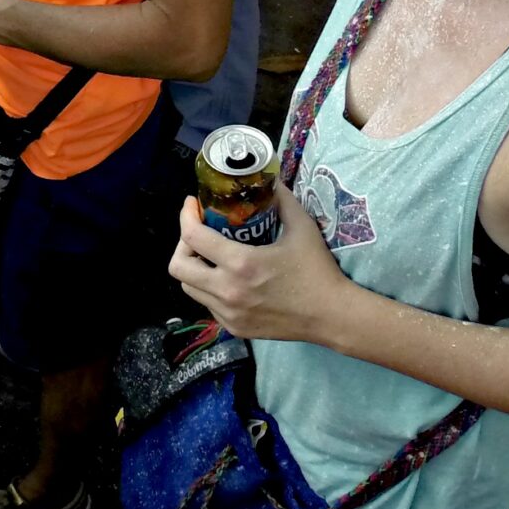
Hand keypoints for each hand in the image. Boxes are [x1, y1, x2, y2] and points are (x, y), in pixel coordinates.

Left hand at [167, 192, 346, 343]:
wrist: (331, 316)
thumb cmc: (317, 270)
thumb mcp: (302, 227)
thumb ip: (281, 200)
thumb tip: (269, 180)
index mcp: (241, 264)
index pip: (193, 237)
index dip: (186, 216)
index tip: (192, 205)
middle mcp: (227, 291)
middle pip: (178, 267)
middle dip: (182, 245)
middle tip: (199, 233)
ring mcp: (229, 313)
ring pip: (190, 288)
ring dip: (194, 267)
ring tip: (211, 255)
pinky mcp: (235, 328)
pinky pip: (207, 304)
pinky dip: (209, 288)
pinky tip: (226, 278)